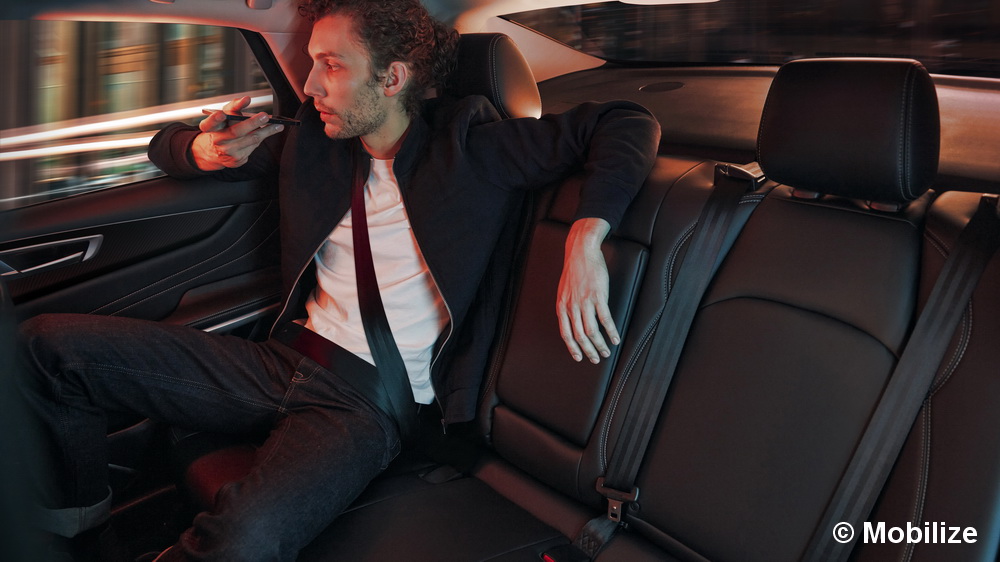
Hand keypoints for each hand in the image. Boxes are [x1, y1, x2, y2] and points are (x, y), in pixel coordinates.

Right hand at [191, 96, 284, 170]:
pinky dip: (262, 137)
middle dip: (252, 123)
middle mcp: (217, 141)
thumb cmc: (223, 128)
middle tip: (265, 116)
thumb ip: (234, 106)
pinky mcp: (237, 160)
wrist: (216, 152)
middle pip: (236, 131)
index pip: (209, 123)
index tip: (221, 114)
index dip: (215, 119)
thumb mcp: (224, 115)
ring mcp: (227, 152)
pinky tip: (269, 131)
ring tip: (278, 125)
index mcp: (210, 128)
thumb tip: (246, 99)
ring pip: (251, 140)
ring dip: (267, 131)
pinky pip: (254, 147)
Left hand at [556, 218, 620, 363]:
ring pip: (592, 331)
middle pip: (580, 336)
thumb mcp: (563, 290)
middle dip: (589, 350)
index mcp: (562, 306)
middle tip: (596, 359)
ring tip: (607, 351)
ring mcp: (585, 302)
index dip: (572, 348)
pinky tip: (615, 338)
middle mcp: (572, 307)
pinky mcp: (598, 296)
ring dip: (600, 344)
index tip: (578, 357)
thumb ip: (566, 305)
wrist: (581, 251)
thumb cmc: (574, 269)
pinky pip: (605, 319)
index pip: (566, 333)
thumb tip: (570, 320)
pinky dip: (611, 332)